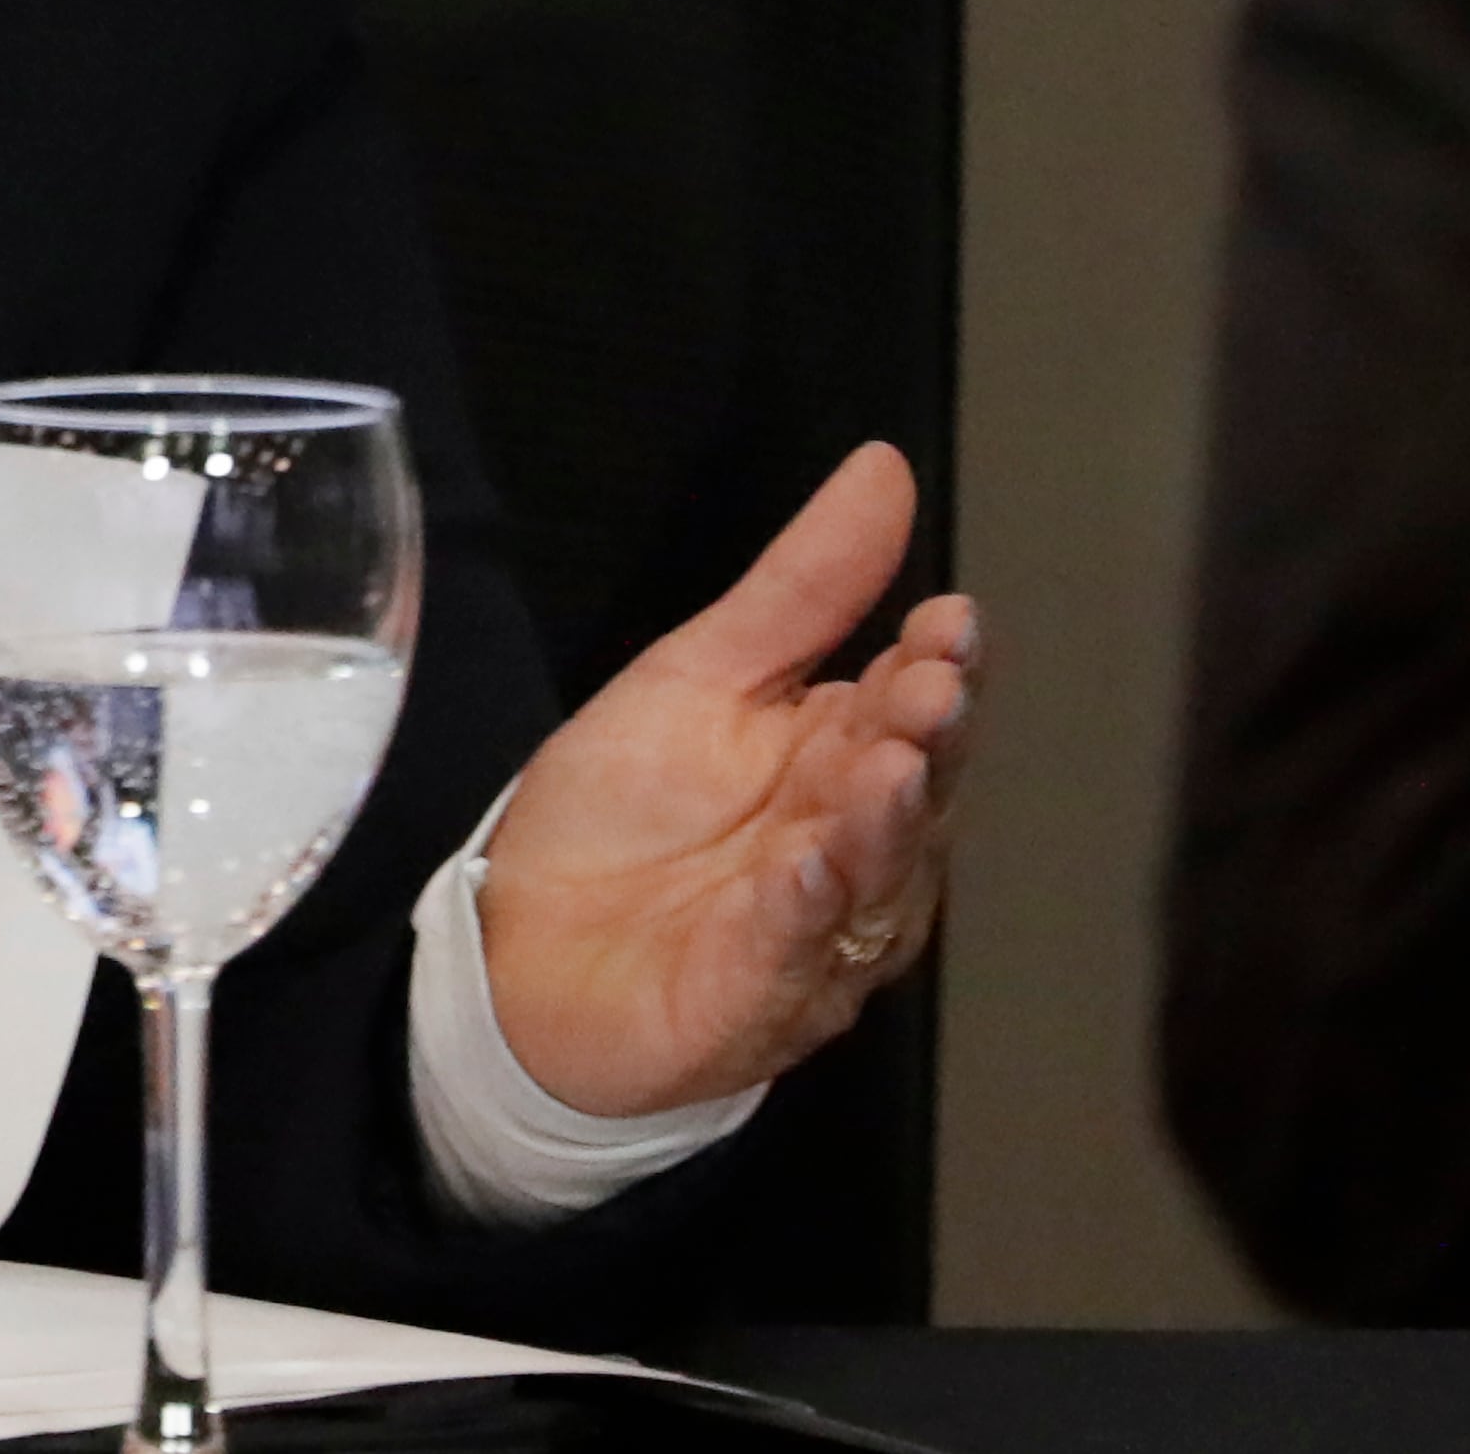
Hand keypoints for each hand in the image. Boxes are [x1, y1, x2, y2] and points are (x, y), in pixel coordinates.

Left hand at [476, 441, 977, 1118]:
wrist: (520, 950)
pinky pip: (791, 955)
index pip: (914, 705)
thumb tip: (884, 468)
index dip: (938, 663)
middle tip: (934, 681)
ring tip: (887, 763)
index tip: (949, 615)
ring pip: (870, 878)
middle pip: (910, 790)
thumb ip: (801, 587)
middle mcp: (853, 851)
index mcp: (843, 763)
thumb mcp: (699, 674)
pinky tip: (804, 863)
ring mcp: (814, 934)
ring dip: (882, 823)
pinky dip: (802, 912)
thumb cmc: (623, 813)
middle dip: (925, 736)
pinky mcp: (753, 1001)